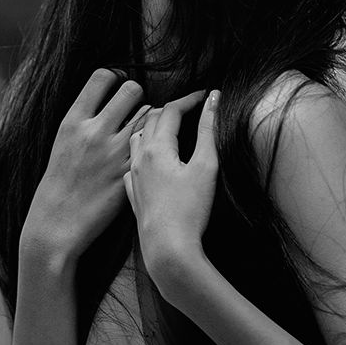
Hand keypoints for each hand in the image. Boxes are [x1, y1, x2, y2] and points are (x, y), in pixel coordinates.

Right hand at [23, 69, 147, 258]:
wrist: (57, 222)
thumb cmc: (58, 184)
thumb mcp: (62, 143)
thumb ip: (83, 121)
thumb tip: (105, 104)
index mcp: (73, 121)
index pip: (103, 77)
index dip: (116, 77)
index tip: (119, 85)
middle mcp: (95, 131)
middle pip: (132, 90)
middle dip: (137, 94)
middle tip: (135, 106)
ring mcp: (114, 151)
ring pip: (148, 114)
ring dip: (150, 116)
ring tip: (146, 125)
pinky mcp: (130, 171)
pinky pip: (153, 143)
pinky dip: (155, 141)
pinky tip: (153, 147)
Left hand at [125, 89, 218, 284]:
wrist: (167, 249)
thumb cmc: (190, 209)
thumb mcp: (206, 166)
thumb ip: (209, 130)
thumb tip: (213, 100)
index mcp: (157, 147)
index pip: (171, 110)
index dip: (189, 99)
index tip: (204, 95)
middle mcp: (139, 157)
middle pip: (150, 119)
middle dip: (170, 109)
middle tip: (189, 108)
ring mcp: (132, 176)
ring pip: (136, 139)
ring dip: (151, 127)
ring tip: (168, 128)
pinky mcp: (132, 194)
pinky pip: (132, 163)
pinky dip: (142, 152)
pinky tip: (150, 159)